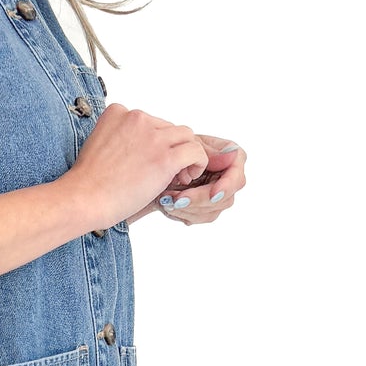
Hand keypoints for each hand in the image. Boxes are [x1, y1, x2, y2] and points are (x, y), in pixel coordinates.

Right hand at [68, 103, 210, 231]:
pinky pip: (195, 151)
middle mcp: (137, 118)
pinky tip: (186, 177)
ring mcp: (152, 136)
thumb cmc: (89, 182)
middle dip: (171, 149)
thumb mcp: (101, 145)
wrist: (83, 198)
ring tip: (179, 175)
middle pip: (169, 128)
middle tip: (168, 173)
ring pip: (186, 136)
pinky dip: (197, 163)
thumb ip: (123, 139)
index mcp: (118, 112)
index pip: (150, 121)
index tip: (150, 161)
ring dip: (187, 154)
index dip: (155, 142)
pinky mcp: (164, 157)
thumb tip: (144, 151)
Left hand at [126, 135, 245, 225]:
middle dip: (200, 198)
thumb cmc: (147, 158)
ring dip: (189, 207)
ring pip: (215, 208)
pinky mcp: (200, 207)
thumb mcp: (172, 152)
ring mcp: (212, 190)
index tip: (213, 193)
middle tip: (177, 200)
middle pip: (228, 192)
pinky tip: (167, 206)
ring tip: (166, 200)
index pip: (236, 164)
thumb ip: (203, 153)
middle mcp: (219, 170)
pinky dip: (183, 213)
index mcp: (217, 150)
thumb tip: (232, 152)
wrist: (128, 181)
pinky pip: (202, 216)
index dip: (228, 182)